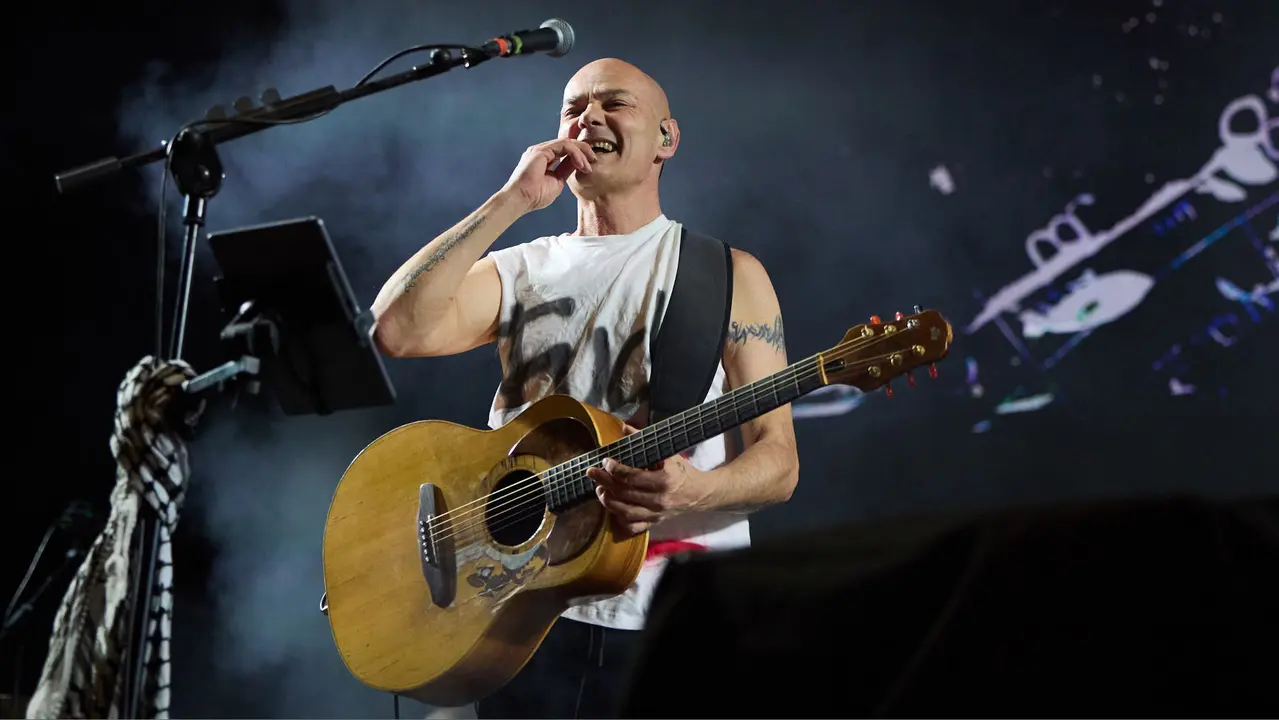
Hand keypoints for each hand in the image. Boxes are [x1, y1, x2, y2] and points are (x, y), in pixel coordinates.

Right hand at [501, 138, 596, 212]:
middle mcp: (542, 151)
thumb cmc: (535, 196)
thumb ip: (566, 171)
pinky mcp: (541, 150)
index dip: (580, 156)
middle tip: (594, 160)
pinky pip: (564, 145)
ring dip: (581, 152)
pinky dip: (575, 153)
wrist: (521, 199)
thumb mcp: (557, 182)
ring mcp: (541, 149)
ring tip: (588, 165)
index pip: (566, 151)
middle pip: (568, 144)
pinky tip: (581, 164)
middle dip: (583, 150)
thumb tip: (579, 164)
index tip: (590, 166)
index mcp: (545, 159)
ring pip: (567, 143)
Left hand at [587, 427, 707, 535]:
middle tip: (592, 472)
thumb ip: (644, 440)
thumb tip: (624, 427)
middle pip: (624, 493)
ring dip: (608, 500)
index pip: (633, 477)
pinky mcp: (654, 523)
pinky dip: (618, 518)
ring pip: (624, 511)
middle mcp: (659, 500)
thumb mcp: (668, 453)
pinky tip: (612, 507)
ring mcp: (656, 515)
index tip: (606, 461)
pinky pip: (632, 526)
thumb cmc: (682, 471)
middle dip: (604, 481)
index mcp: (664, 481)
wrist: (700, 494)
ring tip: (599, 489)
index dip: (616, 469)